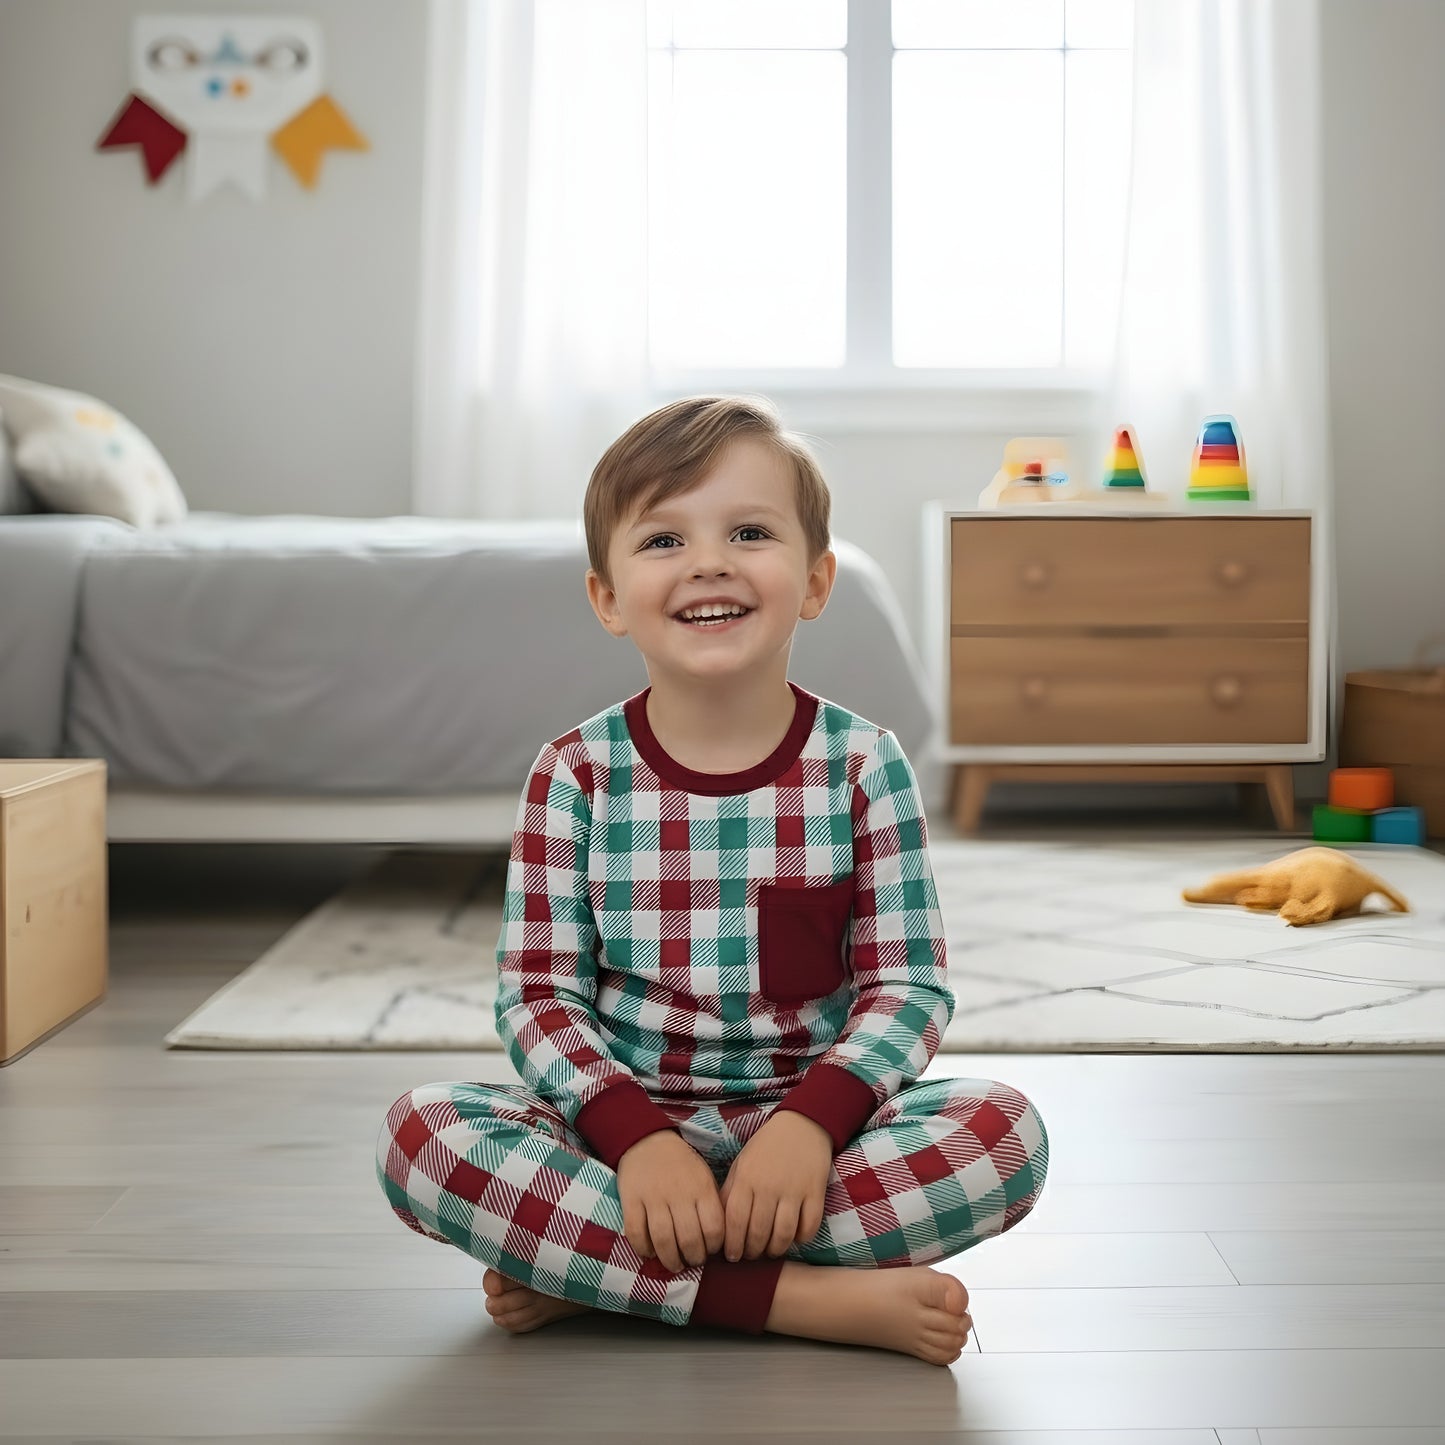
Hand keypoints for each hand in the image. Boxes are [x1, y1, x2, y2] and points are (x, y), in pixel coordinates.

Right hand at [615, 1129, 725, 1273]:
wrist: (648, 1140)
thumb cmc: (682, 1165)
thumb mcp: (704, 1177)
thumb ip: (711, 1205)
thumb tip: (718, 1240)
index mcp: (701, 1188)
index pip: (714, 1229)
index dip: (714, 1248)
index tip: (710, 1251)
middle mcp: (679, 1193)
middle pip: (689, 1240)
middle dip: (693, 1259)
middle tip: (692, 1261)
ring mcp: (653, 1196)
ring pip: (663, 1240)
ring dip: (670, 1260)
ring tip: (674, 1264)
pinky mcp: (631, 1199)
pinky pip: (636, 1233)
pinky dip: (643, 1248)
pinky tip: (649, 1252)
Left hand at [719, 1110, 832, 1262]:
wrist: (802, 1125)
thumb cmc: (766, 1148)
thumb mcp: (741, 1164)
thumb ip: (730, 1192)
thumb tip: (719, 1225)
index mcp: (746, 1178)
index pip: (735, 1222)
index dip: (732, 1245)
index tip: (732, 1257)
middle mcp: (769, 1186)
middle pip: (758, 1233)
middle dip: (753, 1252)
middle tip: (752, 1256)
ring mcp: (794, 1190)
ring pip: (783, 1235)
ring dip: (776, 1249)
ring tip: (771, 1251)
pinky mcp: (815, 1192)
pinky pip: (809, 1227)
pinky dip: (801, 1239)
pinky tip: (794, 1238)